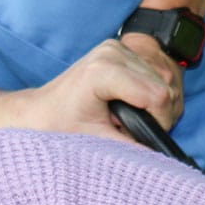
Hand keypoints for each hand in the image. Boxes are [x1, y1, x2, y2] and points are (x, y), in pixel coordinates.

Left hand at [1, 36, 179, 143]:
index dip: (159, 121)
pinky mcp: (123, 50)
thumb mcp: (97, 141)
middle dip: (156, 114)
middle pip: (163, 87)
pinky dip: (149, 92)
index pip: (157, 96)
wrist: (40, 111)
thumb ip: (131, 149)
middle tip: (129, 128)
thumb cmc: (60, 126)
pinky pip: (155, 73)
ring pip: (164, 80)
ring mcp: (118, 48)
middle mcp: (112, 52)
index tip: (143, 136)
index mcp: (103, 71)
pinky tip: (129, 102)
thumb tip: (161, 157)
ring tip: (125, 116)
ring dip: (153, 104)